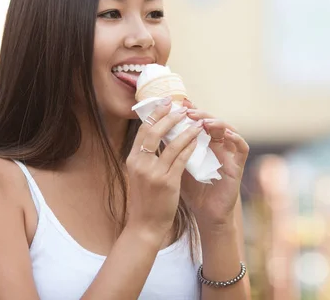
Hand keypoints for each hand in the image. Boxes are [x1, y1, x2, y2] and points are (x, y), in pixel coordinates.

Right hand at [125, 98, 204, 241]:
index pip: (142, 131)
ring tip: (195, 121)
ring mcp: (153, 173)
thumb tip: (155, 139)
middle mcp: (140, 164)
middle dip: (168, 116)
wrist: (144, 226)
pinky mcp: (167, 182)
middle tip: (180, 107)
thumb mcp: (139, 175)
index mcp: (132, 160)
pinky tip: (197, 140)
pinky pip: (181, 159)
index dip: (154, 115)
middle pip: (153, 132)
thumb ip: (145, 158)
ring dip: (184, 130)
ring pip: (171, 144)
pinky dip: (190, 147)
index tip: (164, 104)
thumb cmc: (144, 201)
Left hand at [179, 98, 248, 227]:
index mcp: (201, 142)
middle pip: (211, 121)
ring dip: (216, 123)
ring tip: (204, 121)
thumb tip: (150, 130)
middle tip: (188, 111)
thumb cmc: (190, 190)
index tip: (176, 103)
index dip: (188, 110)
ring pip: (227, 129)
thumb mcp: (176, 166)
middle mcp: (216, 144)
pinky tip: (226, 134)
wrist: (205, 212)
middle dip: (200, 114)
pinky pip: (242, 147)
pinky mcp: (238, 165)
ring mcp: (228, 153)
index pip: (196, 120)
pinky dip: (236, 138)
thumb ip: (169, 149)